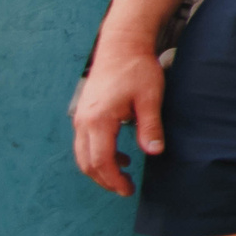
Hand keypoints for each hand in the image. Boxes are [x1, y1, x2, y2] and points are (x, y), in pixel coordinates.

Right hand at [71, 36, 165, 195]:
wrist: (121, 45)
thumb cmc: (137, 69)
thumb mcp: (150, 98)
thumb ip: (150, 126)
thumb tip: (154, 152)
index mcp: (99, 119)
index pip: (101, 161)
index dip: (113, 180)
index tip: (128, 190)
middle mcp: (84, 121)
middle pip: (87, 162)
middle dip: (105, 179)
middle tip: (126, 189)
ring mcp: (81, 116)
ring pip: (83, 154)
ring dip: (101, 168)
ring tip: (125, 174)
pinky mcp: (84, 113)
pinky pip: (85, 142)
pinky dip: (99, 154)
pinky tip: (121, 155)